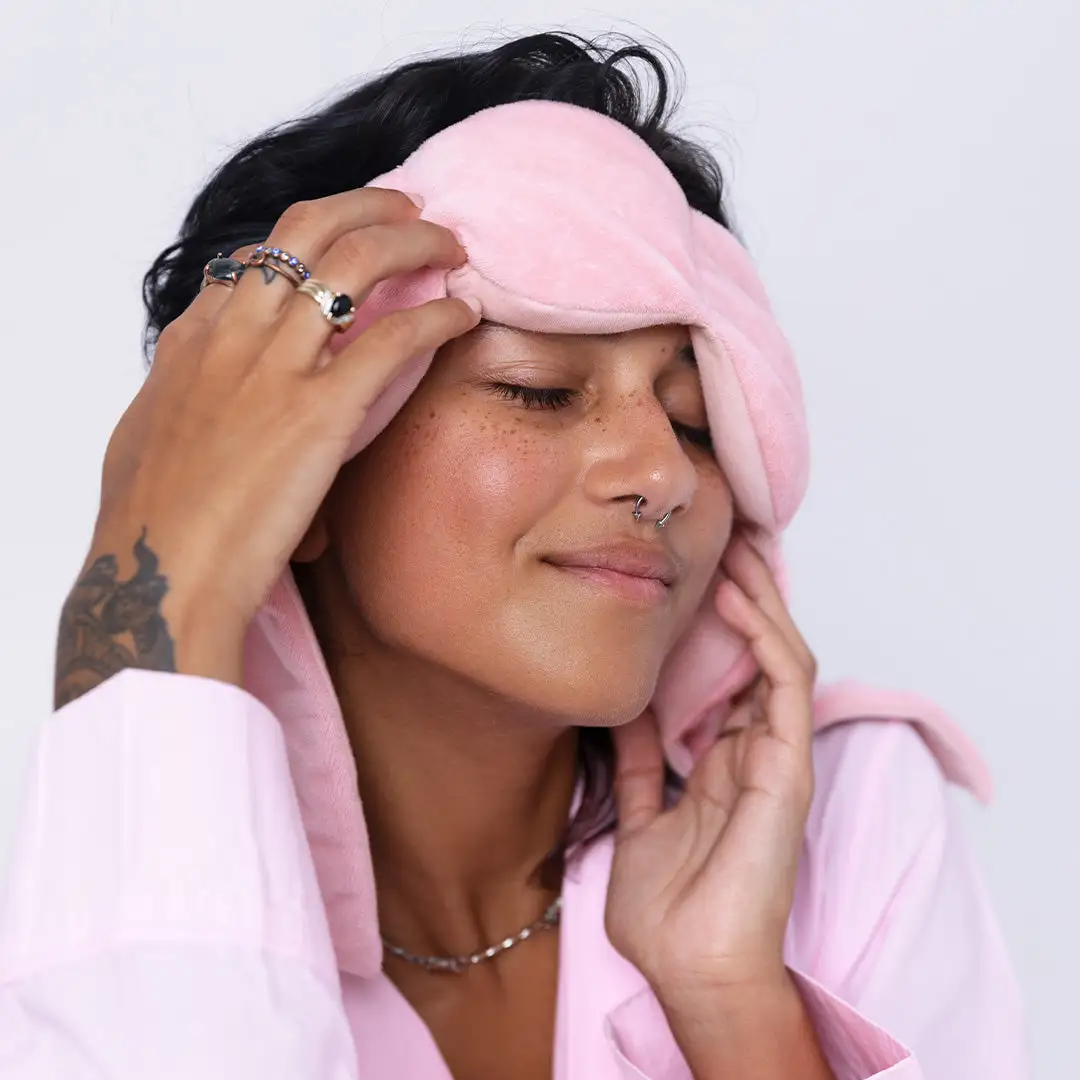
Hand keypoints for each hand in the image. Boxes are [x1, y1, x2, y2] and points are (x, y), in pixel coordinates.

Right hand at [56, 188, 478, 704]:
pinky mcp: (318, 411)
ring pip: (354, 262)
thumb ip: (183, 401)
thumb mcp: (151, 443)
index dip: (309, 237)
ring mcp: (275, 368)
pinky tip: (464, 314)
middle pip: (305, 230)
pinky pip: (393, 338)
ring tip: (451, 244)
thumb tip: (202, 395)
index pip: (253, 257)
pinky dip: (437, 315)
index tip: (346, 241)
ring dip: (413, 240)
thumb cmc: (151, 527)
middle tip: (410, 209)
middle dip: (366, 205)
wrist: (159, 577)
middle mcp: (233, 337)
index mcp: (193, 343)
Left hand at [604, 535, 816, 1006]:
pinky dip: (764, 634)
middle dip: (741, 591)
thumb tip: (621, 700)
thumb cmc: (668, 909)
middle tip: (717, 533)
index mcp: (720, 759)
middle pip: (756, 650)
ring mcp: (774, 754)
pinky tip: (735, 596)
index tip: (685, 568)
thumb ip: (639, 758)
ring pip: (780, 652)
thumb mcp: (642, 813)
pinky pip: (785, 683)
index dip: (711, 619)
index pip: (725, 670)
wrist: (691, 970)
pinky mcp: (787, 766)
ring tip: (733, 543)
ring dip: (759, 596)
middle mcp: (752, 748)